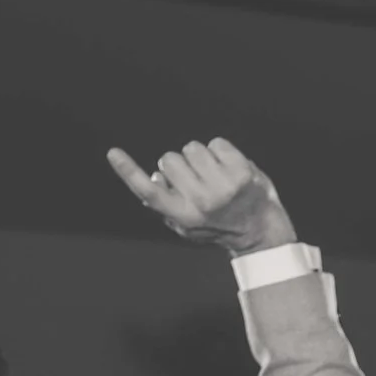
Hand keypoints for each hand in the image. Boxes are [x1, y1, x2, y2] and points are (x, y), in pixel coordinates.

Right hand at [107, 138, 295, 256]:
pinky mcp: (241, 171)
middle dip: (179, 164)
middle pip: (169, 159)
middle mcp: (202, 202)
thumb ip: (166, 205)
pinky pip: (216, 143)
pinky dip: (221, 152)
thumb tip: (155, 178)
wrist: (261, 231)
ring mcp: (223, 186)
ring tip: (216, 176)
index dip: (128, 172)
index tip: (113, 153)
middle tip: (198, 181)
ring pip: (192, 148)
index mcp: (183, 216)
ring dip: (200, 157)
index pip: (149, 193)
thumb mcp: (188, 227)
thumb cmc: (220, 225)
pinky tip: (230, 169)